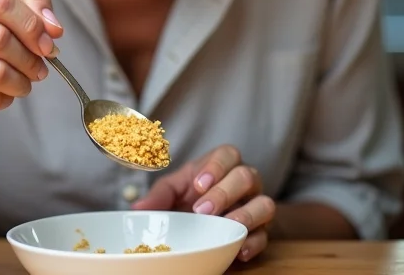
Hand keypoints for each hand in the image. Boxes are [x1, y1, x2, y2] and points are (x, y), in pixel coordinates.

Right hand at [0, 0, 62, 135]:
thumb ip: (30, 3)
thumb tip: (53, 27)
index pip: (1, 1)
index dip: (32, 23)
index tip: (48, 40)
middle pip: (1, 38)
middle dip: (30, 57)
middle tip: (40, 66)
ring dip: (22, 82)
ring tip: (25, 82)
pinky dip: (4, 99)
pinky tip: (2, 94)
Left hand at [132, 145, 274, 261]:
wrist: (206, 221)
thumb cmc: (191, 197)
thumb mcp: (173, 191)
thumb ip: (159, 195)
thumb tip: (138, 208)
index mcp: (222, 164)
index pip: (228, 154)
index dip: (216, 166)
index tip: (198, 183)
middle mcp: (244, 181)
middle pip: (247, 176)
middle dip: (225, 192)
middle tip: (202, 210)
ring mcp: (256, 205)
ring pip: (265, 204)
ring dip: (245, 215)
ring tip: (223, 225)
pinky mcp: (262, 231)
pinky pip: (266, 236)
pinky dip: (253, 242)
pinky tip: (238, 249)